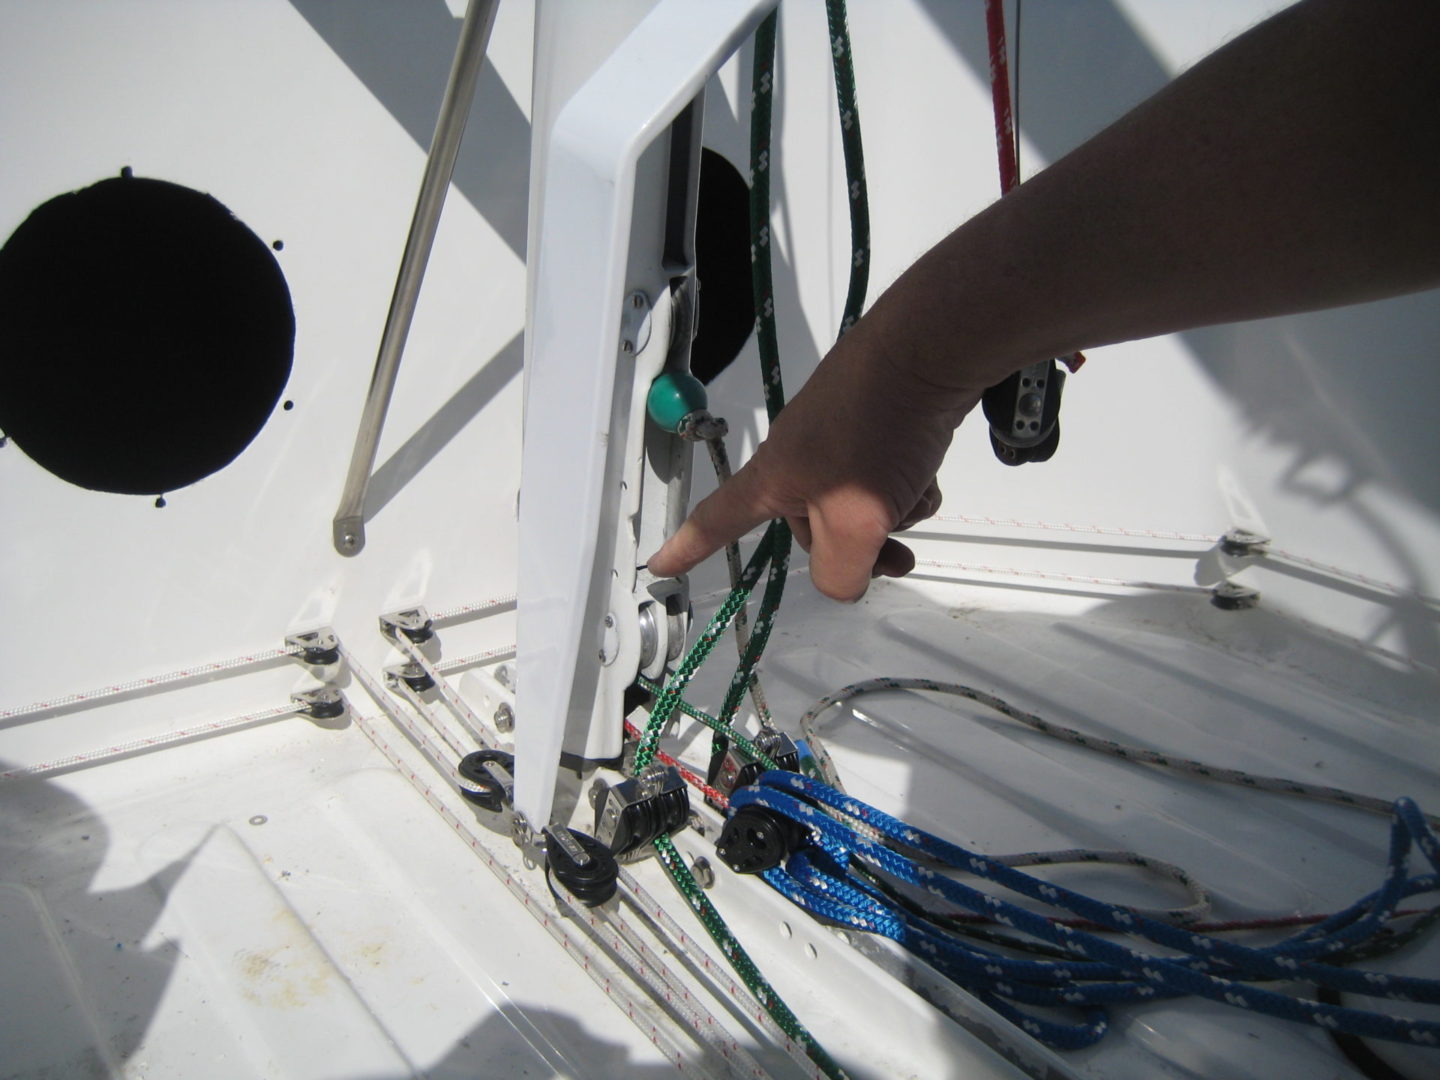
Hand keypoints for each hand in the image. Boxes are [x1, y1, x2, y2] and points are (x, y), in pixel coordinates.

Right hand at [648, 317, 976, 600]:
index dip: (689, 547)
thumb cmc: (874, 432)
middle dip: (856, 547)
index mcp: (773, 479)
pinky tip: (926, 475)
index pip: (719, 521)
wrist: (929, 352)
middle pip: (815, 532)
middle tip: (894, 552)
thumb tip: (846, 581)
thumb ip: (840, 571)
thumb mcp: (853, 521)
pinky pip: (887, 480)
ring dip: (891, 516)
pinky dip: (909, 487)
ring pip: (859, 509)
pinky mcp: (877, 429)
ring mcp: (839, 443)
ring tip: (913, 495)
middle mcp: (799, 462)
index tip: (659, 566)